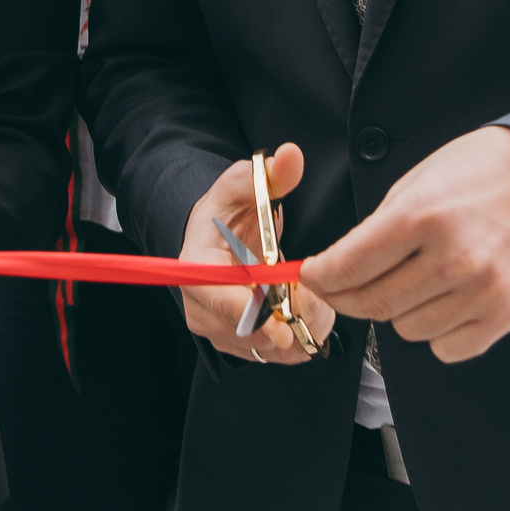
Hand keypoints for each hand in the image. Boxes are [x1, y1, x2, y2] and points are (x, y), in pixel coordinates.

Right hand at [177, 144, 334, 364]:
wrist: (219, 239)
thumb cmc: (225, 213)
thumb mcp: (242, 186)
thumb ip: (267, 175)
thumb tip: (291, 155)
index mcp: (194, 268)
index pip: (218, 300)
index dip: (251, 316)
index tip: (283, 328)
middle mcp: (202, 308)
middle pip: (250, 332)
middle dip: (293, 318)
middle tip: (315, 293)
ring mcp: (223, 332)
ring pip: (274, 348)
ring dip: (303, 326)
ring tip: (309, 294)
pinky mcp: (244, 347)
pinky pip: (284, 355)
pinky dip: (303, 335)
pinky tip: (304, 307)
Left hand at [303, 126, 509, 365]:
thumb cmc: (480, 172)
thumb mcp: (418, 181)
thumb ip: (378, 229)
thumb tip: (339, 268)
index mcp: (422, 216)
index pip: (349, 267)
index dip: (320, 277)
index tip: (312, 277)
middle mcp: (453, 257)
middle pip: (373, 305)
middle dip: (347, 298)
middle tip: (344, 287)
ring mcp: (483, 290)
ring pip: (408, 330)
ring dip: (398, 312)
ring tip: (414, 280)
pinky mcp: (508, 314)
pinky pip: (448, 347)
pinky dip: (437, 331)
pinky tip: (444, 301)